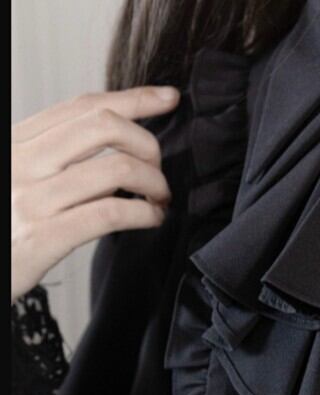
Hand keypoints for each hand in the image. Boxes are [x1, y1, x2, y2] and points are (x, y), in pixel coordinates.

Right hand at [11, 86, 180, 300]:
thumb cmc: (8, 229)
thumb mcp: (23, 180)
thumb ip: (62, 162)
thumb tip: (121, 153)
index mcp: (19, 143)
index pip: (83, 107)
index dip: (133, 99)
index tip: (168, 98)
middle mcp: (22, 162)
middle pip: (104, 126)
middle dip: (148, 145)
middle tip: (158, 172)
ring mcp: (33, 199)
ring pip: (116, 168)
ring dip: (154, 184)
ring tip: (159, 200)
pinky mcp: (44, 236)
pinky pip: (109, 213)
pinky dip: (144, 214)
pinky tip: (152, 219)